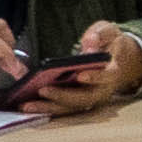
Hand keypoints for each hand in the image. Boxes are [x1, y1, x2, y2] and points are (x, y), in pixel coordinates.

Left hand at [25, 23, 141, 120]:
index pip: (106, 77)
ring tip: (26, 105)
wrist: (115, 56)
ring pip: (70, 107)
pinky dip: (44, 108)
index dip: (95, 77)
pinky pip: (61, 108)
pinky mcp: (76, 102)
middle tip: (42, 90)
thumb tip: (89, 42)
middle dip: (63, 96)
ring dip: (48, 108)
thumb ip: (99, 35)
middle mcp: (102, 89)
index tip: (80, 74)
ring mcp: (88, 98)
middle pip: (84, 99)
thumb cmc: (109, 42)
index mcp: (112, 71)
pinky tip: (25, 106)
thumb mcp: (107, 32)